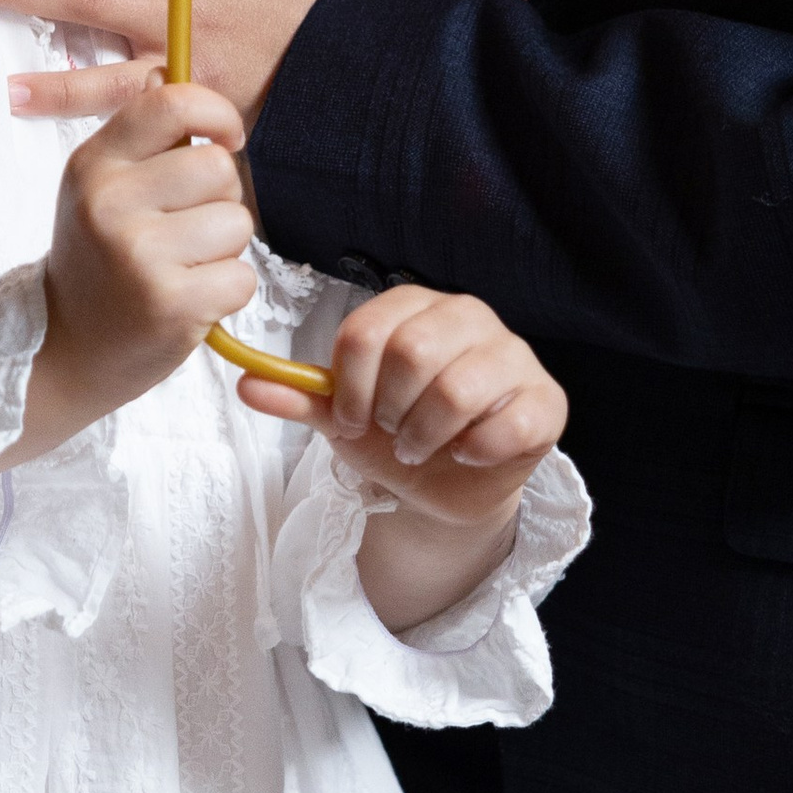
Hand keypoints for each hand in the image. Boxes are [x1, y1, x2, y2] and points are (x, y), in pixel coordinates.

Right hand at [8, 84, 254, 464]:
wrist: (62, 349)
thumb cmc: (97, 262)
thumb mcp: (98, 189)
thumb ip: (147, 145)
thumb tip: (211, 107)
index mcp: (93, 164)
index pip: (171, 103)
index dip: (216, 114)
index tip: (226, 140)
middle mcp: (109, 203)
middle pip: (219, 167)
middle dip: (221, 198)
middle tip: (188, 228)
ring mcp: (138, 254)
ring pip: (238, 222)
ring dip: (225, 250)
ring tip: (184, 266)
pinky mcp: (170, 303)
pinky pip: (241, 277)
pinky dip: (226, 292)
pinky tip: (189, 300)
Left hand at [237, 285, 568, 632]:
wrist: (448, 485)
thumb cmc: (397, 434)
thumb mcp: (345, 417)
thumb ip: (301, 395)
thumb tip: (245, 381)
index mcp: (415, 306)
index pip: (367, 331)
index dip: (350, 387)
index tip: (353, 419)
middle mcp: (469, 316)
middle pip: (412, 353)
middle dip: (391, 411)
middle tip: (393, 433)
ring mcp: (514, 355)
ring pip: (459, 389)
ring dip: (427, 435)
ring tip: (423, 447)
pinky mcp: (547, 400)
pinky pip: (509, 423)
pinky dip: (476, 450)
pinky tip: (468, 453)